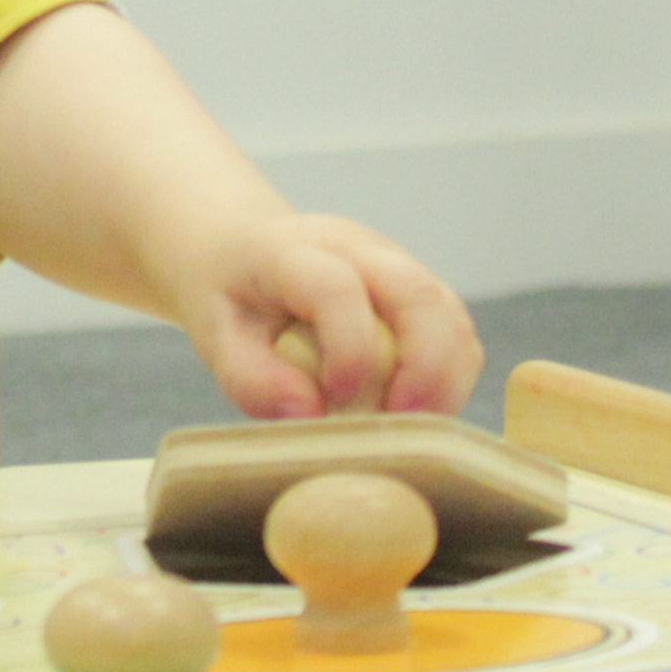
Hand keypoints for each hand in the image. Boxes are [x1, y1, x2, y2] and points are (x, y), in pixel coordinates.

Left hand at [169, 207, 477, 417]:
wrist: (242, 247)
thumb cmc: (228, 296)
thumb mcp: (213, 335)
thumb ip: (250, 378)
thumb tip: (308, 413)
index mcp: (291, 250)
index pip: (336, 286)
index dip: (347, 350)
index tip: (331, 400)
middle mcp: (355, 246)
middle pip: (415, 291)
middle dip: (423, 365)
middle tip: (398, 421)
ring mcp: (395, 263)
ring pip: (449, 312)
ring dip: (444, 377)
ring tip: (406, 425)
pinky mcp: (419, 288)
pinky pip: (457, 330)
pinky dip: (449, 376)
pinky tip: (413, 410)